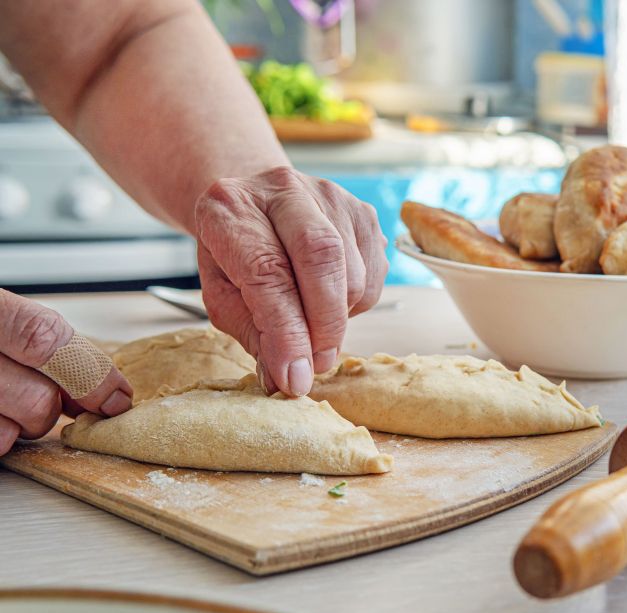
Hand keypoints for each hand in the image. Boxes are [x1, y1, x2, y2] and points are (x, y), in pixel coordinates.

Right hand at [0, 289, 132, 456]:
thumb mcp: (3, 317)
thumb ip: (47, 345)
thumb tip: (104, 389)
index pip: (46, 340)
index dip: (91, 374)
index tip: (117, 397)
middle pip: (38, 399)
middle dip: (55, 408)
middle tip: (52, 399)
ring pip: (11, 431)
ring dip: (21, 426)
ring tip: (6, 401)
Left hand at [195, 166, 387, 396]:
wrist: (255, 204)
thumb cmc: (235, 255)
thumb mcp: (223, 296)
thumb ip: (254, 336)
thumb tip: (287, 380)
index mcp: (231, 208)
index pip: (268, 272)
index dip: (286, 332)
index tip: (295, 378)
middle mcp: (282, 189)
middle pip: (321, 257)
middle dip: (324, 324)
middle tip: (318, 363)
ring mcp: (330, 195)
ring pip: (354, 272)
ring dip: (339, 318)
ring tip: (314, 326)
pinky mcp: (363, 211)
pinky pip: (374, 274)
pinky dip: (356, 304)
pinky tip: (330, 300)